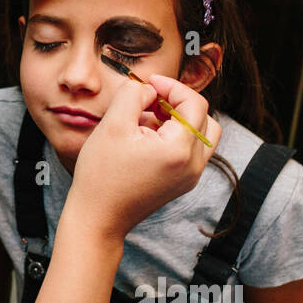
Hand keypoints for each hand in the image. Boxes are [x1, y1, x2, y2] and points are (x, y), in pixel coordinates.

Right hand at [65, 74, 220, 241]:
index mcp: (181, 149)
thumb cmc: (102, 175)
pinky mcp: (182, 183)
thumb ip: (133, 95)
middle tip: (150, 101)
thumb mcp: (112, 124)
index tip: (149, 84)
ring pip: (200, 134)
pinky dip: (174, 137)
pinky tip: (145, 139)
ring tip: (147, 120)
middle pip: (203, 118)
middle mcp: (194, 165)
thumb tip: (149, 89)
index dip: (172, 86)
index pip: (194, 103)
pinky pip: (189, 150)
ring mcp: (190, 176)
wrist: (98, 218)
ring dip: (178, 119)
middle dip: (178, 102)